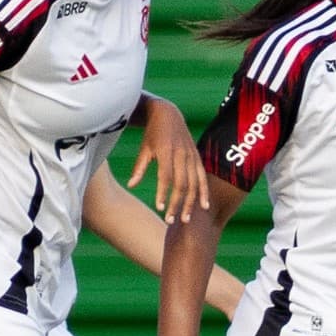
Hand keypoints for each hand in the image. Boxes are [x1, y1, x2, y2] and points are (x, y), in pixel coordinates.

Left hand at [130, 96, 209, 224]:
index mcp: (166, 150)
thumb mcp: (144, 148)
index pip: (166, 176)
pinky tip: (204, 206)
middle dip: (176, 203)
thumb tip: (131, 185)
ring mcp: (191, 156)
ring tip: (185, 219)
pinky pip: (203, 177)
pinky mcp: (197, 157)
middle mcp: (181, 154)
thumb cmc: (152, 133)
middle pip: (182, 184)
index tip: (160, 208)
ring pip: (193, 183)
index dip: (163, 192)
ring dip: (190, 203)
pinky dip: (204, 192)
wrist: (168, 114)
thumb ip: (139, 167)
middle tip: (170, 221)